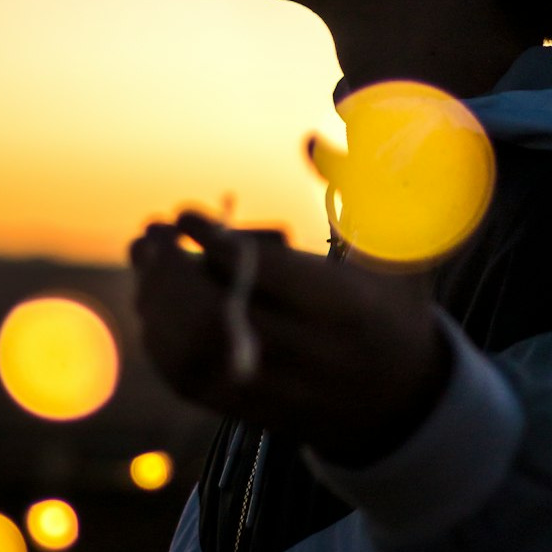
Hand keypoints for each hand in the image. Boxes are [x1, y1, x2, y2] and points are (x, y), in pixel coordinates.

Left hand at [129, 213, 453, 466]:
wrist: (405, 400)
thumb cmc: (397, 306)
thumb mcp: (405, 247)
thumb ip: (369, 189)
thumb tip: (309, 139)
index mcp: (349, 308)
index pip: (266, 276)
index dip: (216, 243)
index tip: (186, 215)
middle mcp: (310, 355)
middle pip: (219, 318)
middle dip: (171, 274)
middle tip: (151, 235)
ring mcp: (277, 389)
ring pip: (195, 352)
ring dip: (156, 301)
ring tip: (145, 257)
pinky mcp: (251, 412)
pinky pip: (189, 380)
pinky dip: (159, 339)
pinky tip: (152, 300)